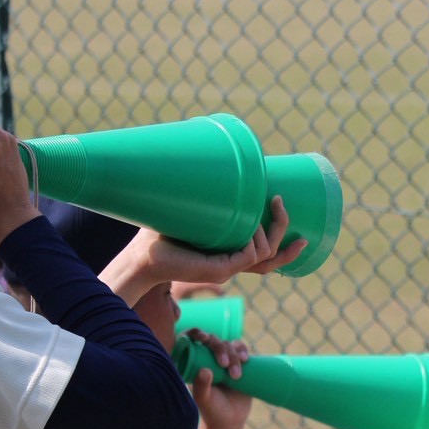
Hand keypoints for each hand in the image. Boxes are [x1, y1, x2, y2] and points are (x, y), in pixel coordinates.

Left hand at [101, 197, 306, 303]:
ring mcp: (227, 269)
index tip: (287, 211)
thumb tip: (205, 158)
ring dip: (271, 232)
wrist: (141, 255)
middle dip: (285, 230)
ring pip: (266, 256)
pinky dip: (254, 242)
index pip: (265, 257)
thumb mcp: (188, 209)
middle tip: (280, 201)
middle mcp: (231, 264)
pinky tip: (251, 226)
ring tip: (266, 207)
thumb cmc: (158, 233)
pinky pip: (250, 258)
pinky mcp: (220, 270)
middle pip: (272, 258)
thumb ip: (201, 194)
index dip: (285, 244)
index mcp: (227, 253)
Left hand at [188, 330, 250, 428]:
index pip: (190, 340)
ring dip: (233, 355)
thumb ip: (201, 386)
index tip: (203, 339)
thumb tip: (205, 369)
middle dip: (220, 349)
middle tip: (224, 365)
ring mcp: (223, 359)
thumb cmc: (212, 411)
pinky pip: (240, 349)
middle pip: (212, 340)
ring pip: (228, 344)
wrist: (230, 421)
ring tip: (236, 375)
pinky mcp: (237, 362)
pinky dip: (243, 350)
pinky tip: (245, 359)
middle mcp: (207, 358)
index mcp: (193, 363)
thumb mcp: (204, 400)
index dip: (195, 333)